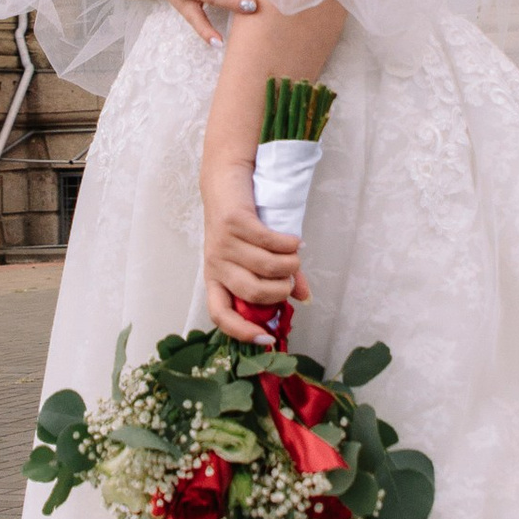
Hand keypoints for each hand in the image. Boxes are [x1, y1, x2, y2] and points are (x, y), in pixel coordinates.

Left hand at [203, 165, 304, 336]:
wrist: (224, 181)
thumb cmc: (239, 225)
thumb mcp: (252, 256)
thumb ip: (276, 279)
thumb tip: (303, 298)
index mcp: (215, 278)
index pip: (220, 315)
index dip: (241, 332)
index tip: (267, 338)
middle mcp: (216, 264)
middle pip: (253, 293)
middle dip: (280, 290)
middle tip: (290, 279)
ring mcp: (223, 243)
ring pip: (265, 267)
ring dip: (289, 265)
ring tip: (294, 257)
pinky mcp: (234, 222)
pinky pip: (269, 242)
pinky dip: (289, 244)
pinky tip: (295, 242)